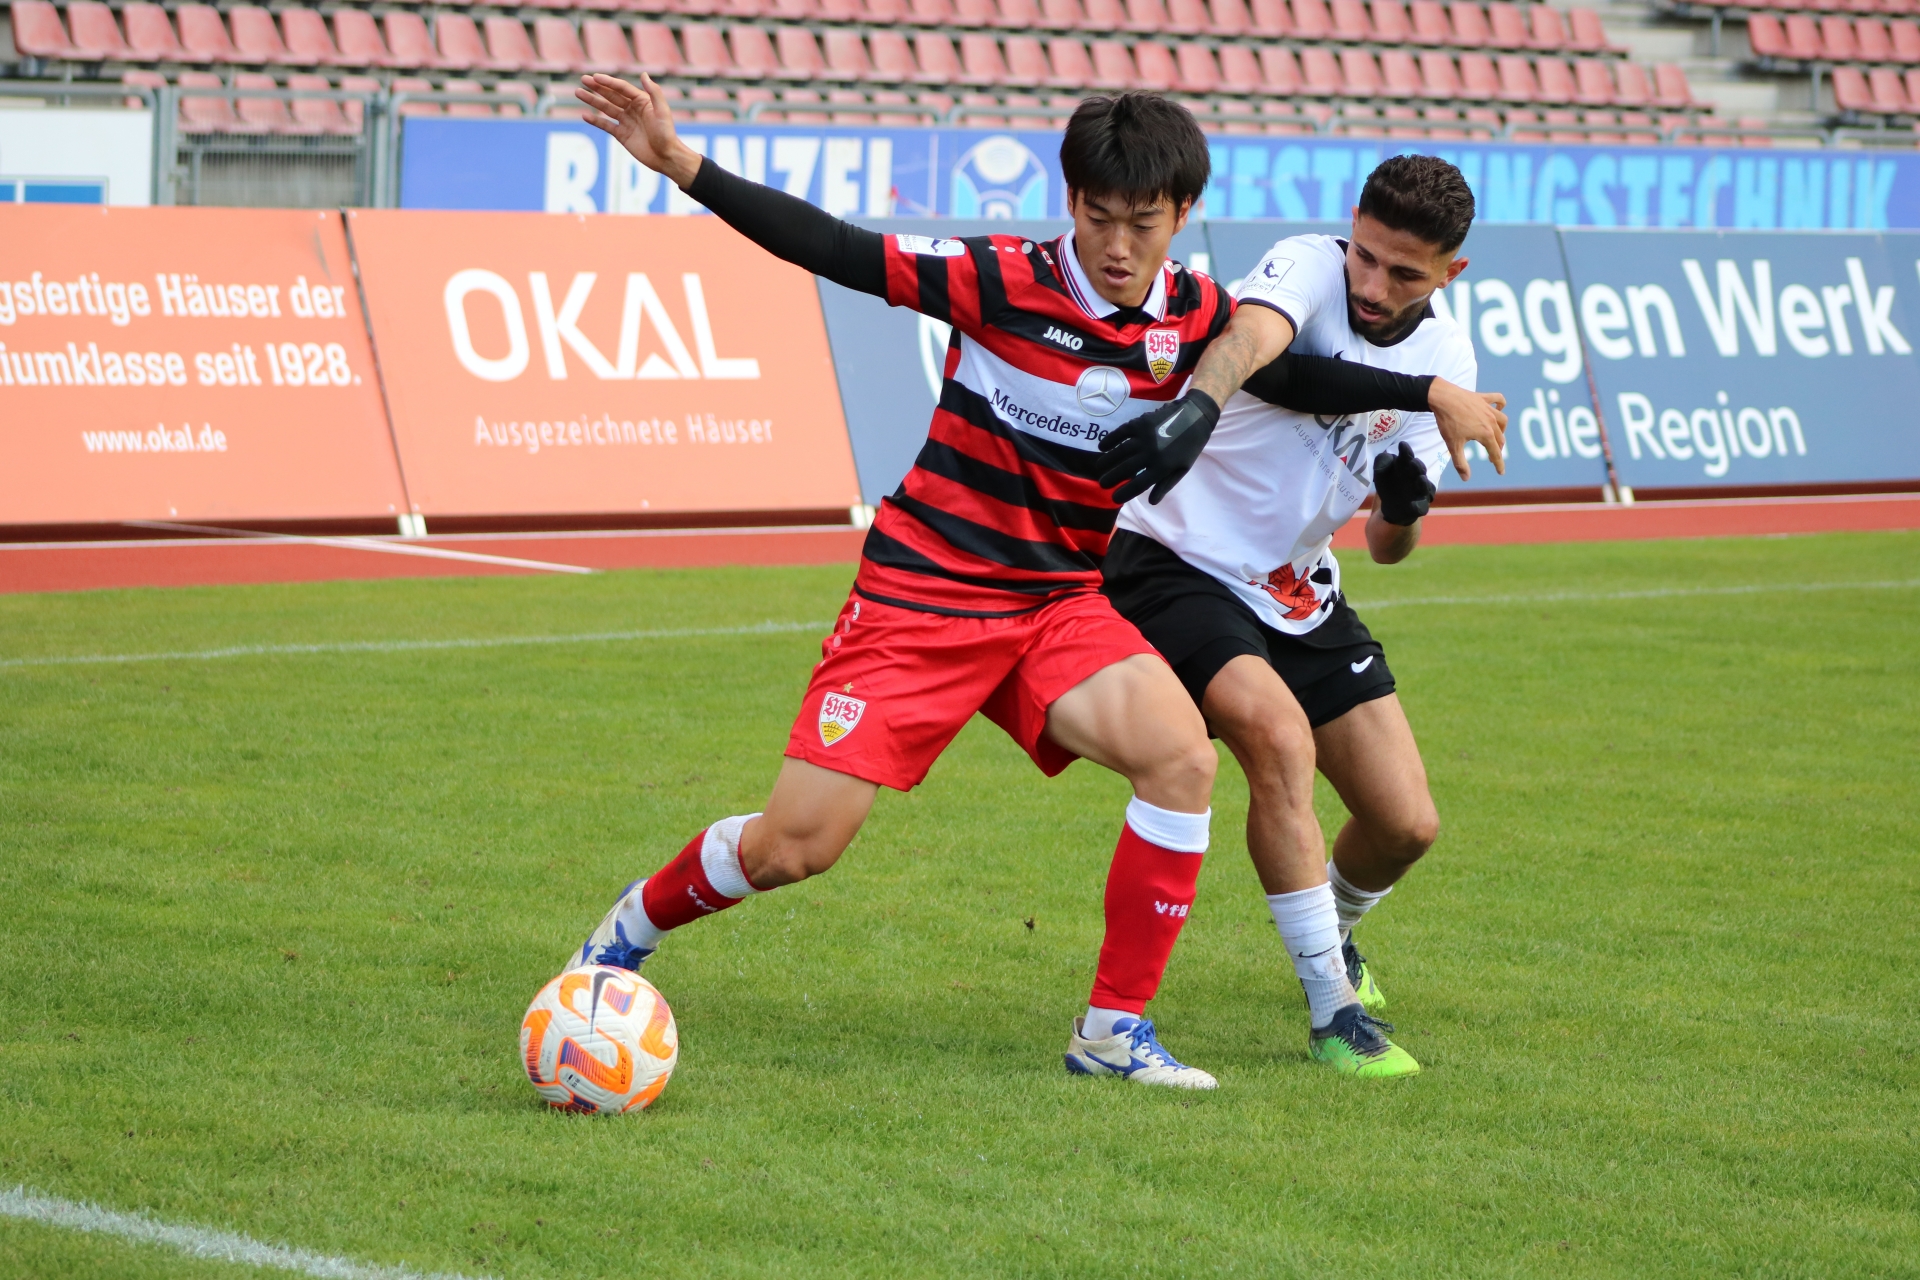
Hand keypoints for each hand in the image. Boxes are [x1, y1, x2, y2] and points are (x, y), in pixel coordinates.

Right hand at [575, 73, 701, 187]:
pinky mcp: (622, 135)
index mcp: (642, 101)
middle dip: (597, 87)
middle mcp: (633, 109)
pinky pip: (606, 125)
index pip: (622, 88)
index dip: (608, 82)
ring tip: (578, 92)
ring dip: (592, 100)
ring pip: (606, 108)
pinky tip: (584, 115)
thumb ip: (654, 92)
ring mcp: (626, 121)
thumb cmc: (667, 134)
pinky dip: (595, 120)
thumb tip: (644, 74)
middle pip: (611, 95)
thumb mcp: (662, 112)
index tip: (595, 77)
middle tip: (583, 79)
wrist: (666, 157)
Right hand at [1096, 390, 1221, 504]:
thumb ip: (1165, 485)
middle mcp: (1151, 453)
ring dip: (1107, 461)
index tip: (1114, 498)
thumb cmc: (1190, 446)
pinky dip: (1110, 440)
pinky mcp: (1140, 423)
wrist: (1195, 416)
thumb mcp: (1182, 469)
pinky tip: (1102, 447)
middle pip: (1125, 469)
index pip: (1138, 485)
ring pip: (1120, 451)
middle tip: (1102, 483)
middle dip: (1111, 478)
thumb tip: (1151, 501)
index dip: (1124, 493)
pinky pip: (1121, 433)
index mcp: (1162, 467)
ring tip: (1099, 468)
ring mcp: (1144, 437)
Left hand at [1373, 441, 1435, 525]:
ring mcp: (1420, 492)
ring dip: (1423, 483)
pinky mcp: (1421, 506)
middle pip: (1420, 469)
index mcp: (1406, 466)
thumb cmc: (1389, 484)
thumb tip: (1390, 456)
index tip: (1402, 445)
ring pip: (1425, 486)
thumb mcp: (1380, 472)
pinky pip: (1422, 506)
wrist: (1393, 508)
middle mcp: (1416, 476)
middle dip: (1417, 466)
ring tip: (1420, 479)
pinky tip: (1413, 505)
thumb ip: (1382, 461)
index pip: (1407, 457)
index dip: (1406, 451)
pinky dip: (1418, 506)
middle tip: (1413, 462)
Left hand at [1427, 379, 1506, 480]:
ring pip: (1503, 420)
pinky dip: (1501, 404)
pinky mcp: (1483, 398)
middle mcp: (1491, 421)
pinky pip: (1498, 400)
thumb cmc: (1448, 422)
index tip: (1501, 472)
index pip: (1495, 453)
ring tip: (1496, 436)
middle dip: (1497, 449)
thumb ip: (1460, 463)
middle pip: (1500, 438)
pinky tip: (1499, 408)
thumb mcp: (1453, 445)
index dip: (1499, 464)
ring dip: (1502, 430)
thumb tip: (1466, 478)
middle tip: (1491, 457)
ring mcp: (1488, 408)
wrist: (1442, 398)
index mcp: (1485, 434)